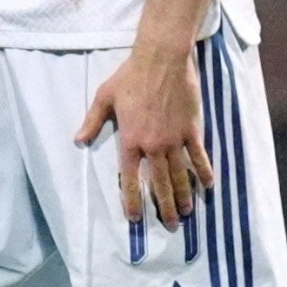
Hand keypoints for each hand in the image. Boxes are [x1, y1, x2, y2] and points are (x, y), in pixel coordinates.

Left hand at [77, 40, 211, 227]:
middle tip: (169, 225)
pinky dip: (204, 172)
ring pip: (181, 175)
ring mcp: (175, 139)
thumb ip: (92, 122)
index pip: (131, 178)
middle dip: (164, 206)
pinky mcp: (192, 130)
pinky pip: (200, 156)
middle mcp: (154, 145)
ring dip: (185, 196)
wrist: (161, 61)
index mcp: (130, 141)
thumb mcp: (104, 98)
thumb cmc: (130, 77)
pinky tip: (209, 186)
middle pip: (161, 183)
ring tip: (187, 213)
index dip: (132, 200)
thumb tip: (78, 140)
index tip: (135, 218)